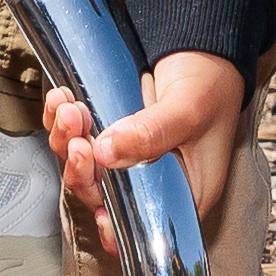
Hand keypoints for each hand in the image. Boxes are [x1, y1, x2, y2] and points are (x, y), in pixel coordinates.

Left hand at [37, 50, 246, 242]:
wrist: (203, 45)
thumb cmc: (212, 85)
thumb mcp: (190, 110)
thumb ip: (153, 133)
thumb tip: (107, 151)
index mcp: (181, 192)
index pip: (144, 229)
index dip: (116, 228)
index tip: (100, 210)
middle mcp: (151, 181)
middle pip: (103, 195)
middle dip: (83, 169)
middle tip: (78, 139)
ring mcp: (126, 156)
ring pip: (84, 166)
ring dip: (68, 140)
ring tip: (70, 110)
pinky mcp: (110, 132)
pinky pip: (77, 136)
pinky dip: (63, 121)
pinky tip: (63, 100)